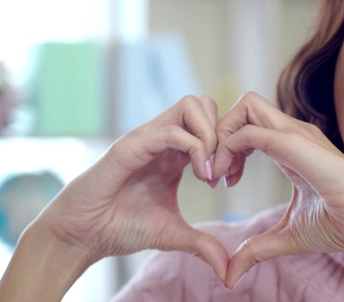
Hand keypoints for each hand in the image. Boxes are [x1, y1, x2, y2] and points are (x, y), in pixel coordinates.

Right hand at [36, 95, 228, 279]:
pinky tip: (199, 176)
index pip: (212, 124)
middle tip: (221, 169)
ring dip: (211, 136)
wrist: (82, 235)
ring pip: (193, 106)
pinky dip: (195, 148)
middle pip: (205, 104)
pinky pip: (171, 131)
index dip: (228, 147)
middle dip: (223, 133)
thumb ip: (202, 244)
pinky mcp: (131, 146)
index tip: (229, 179)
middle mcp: (163, 139)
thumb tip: (227, 269)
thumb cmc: (121, 228)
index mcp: (175, 153)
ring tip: (209, 172)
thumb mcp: (172, 234)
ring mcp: (148, 138)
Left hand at [213, 92, 343, 285]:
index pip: (250, 125)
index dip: (228, 148)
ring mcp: (295, 134)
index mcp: (292, 147)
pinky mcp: (294, 144)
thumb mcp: (289, 235)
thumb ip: (258, 248)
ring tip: (217, 173)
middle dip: (219, 134)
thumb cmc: (343, 224)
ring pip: (244, 107)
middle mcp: (292, 133)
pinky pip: (248, 131)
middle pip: (244, 107)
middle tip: (213, 174)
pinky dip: (226, 148)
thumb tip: (230, 274)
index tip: (222, 182)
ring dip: (220, 136)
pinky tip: (225, 179)